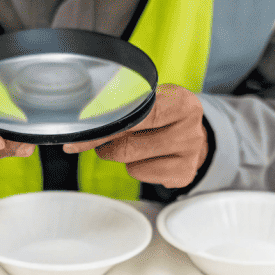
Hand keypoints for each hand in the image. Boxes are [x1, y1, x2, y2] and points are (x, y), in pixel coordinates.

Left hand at [62, 83, 207, 188]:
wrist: (192, 132)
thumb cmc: (163, 113)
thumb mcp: (150, 99)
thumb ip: (122, 107)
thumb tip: (82, 125)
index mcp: (182, 102)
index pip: (135, 115)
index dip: (105, 122)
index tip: (83, 129)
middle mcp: (191, 130)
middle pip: (128, 145)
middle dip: (108, 144)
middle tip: (105, 138)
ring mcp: (190, 155)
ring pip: (131, 163)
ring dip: (122, 156)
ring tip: (133, 143)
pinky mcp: (183, 175)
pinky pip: (141, 175)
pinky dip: (136, 168)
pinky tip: (147, 157)